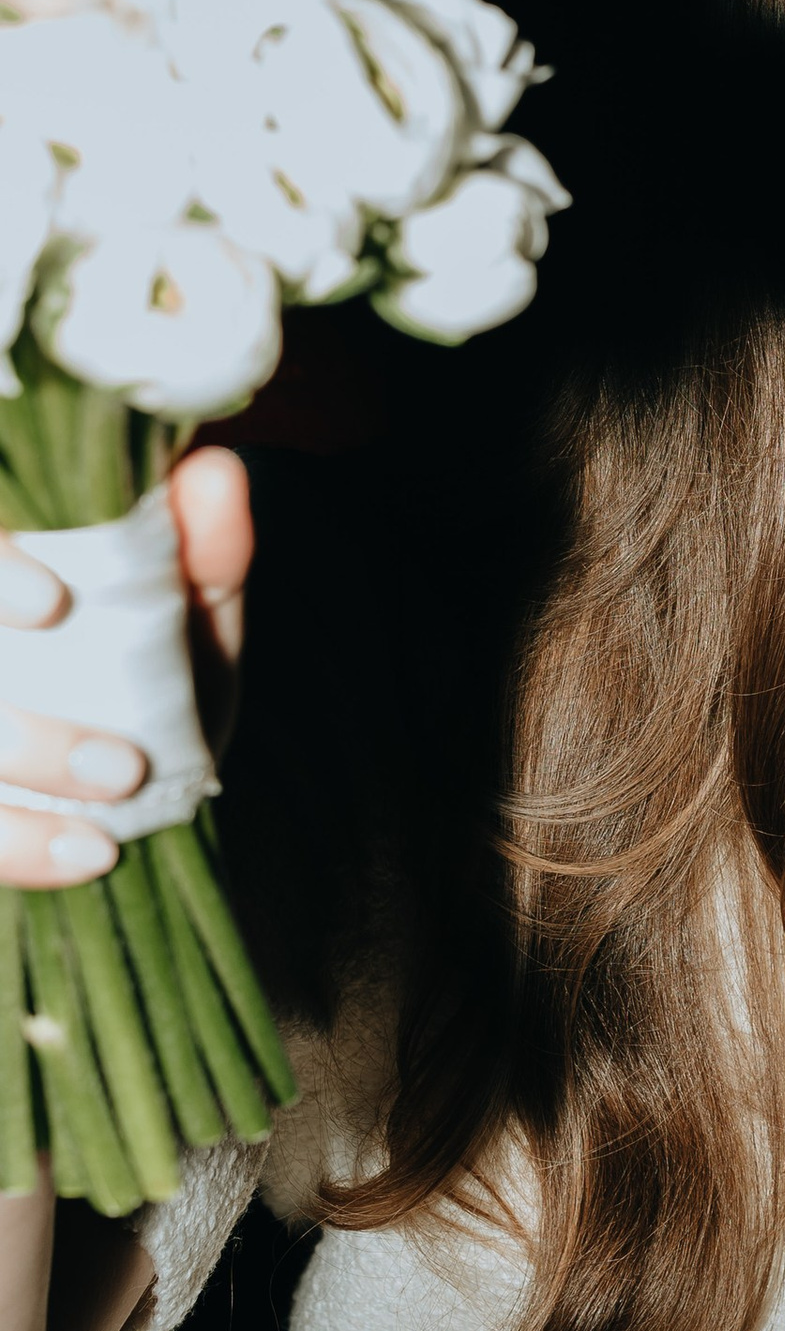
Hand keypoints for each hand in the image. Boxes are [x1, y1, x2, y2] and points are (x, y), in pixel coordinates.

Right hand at [0, 445, 252, 888]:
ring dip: (17, 808)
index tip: (49, 602)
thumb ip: (202, 554)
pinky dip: (21, 851)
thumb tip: (216, 472)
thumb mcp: (190, 617)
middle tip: (121, 766)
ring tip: (110, 821)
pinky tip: (86, 857)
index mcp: (4, 582)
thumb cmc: (154, 675)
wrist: (145, 781)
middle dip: (23, 740)